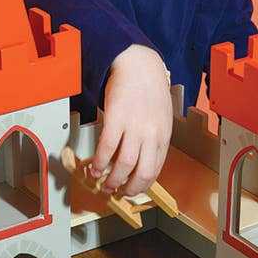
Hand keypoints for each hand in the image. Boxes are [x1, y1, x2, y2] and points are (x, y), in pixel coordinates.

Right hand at [91, 44, 171, 196]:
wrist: (139, 65)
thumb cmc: (150, 90)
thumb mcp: (162, 118)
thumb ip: (154, 139)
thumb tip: (141, 160)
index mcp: (163, 136)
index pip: (155, 170)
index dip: (142, 185)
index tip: (132, 191)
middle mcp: (151, 134)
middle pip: (143, 173)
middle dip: (129, 189)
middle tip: (118, 192)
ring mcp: (134, 127)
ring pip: (124, 165)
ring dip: (112, 180)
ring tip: (104, 184)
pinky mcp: (116, 119)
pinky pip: (106, 148)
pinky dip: (99, 162)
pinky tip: (94, 168)